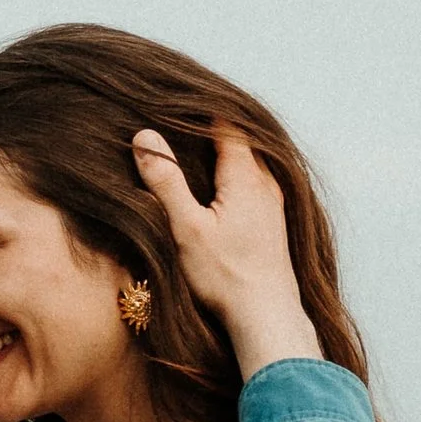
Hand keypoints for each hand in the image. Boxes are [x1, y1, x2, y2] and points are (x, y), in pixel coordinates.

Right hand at [130, 127, 319, 377]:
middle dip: (214, 130)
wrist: (267, 318)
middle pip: (242, 142)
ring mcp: (275, 205)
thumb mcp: (186, 228)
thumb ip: (166, 181)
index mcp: (245, 176)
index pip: (226, 124)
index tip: (175, 103)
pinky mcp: (275, 226)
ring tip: (201, 149)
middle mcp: (266, 184)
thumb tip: (144, 137)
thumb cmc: (225, 276)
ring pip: (252, 164)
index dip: (200, 112)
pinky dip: (238, 177)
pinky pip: (258, 185)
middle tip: (182, 121)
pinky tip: (225, 190)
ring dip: (228, 154)